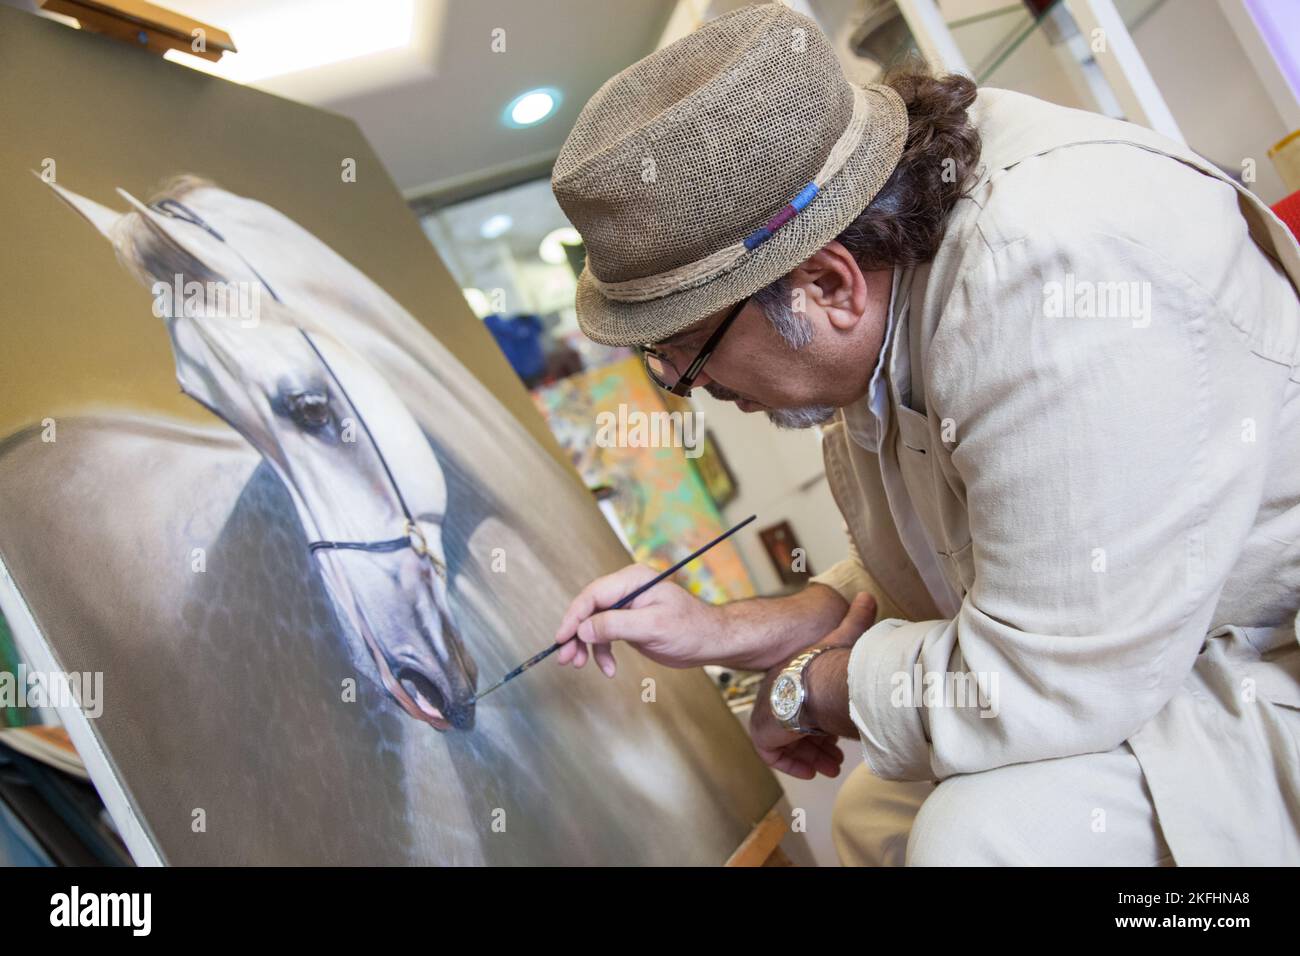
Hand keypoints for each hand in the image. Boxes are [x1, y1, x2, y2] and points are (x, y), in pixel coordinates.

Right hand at [552, 563, 724, 676]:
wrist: (711, 642)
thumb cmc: (690, 629)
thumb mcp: (652, 627)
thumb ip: (615, 625)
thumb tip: (583, 629)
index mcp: (632, 580)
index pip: (592, 595)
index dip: (574, 616)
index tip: (562, 638)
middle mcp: (626, 589)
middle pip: (588, 609)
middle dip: (575, 634)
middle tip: (566, 657)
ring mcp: (626, 606)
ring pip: (593, 624)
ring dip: (585, 646)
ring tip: (579, 665)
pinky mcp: (628, 622)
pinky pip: (605, 635)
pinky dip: (602, 652)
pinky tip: (608, 668)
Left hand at [747, 592, 878, 778]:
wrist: (816, 685)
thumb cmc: (833, 665)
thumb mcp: (846, 638)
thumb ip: (856, 619)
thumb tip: (867, 596)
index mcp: (792, 675)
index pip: (806, 701)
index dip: (824, 719)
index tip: (841, 733)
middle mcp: (776, 694)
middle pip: (798, 725)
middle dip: (819, 744)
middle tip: (838, 758)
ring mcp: (766, 713)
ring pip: (788, 742)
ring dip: (811, 756)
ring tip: (832, 767)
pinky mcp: (761, 731)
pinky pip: (773, 754)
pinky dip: (792, 764)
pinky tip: (813, 771)